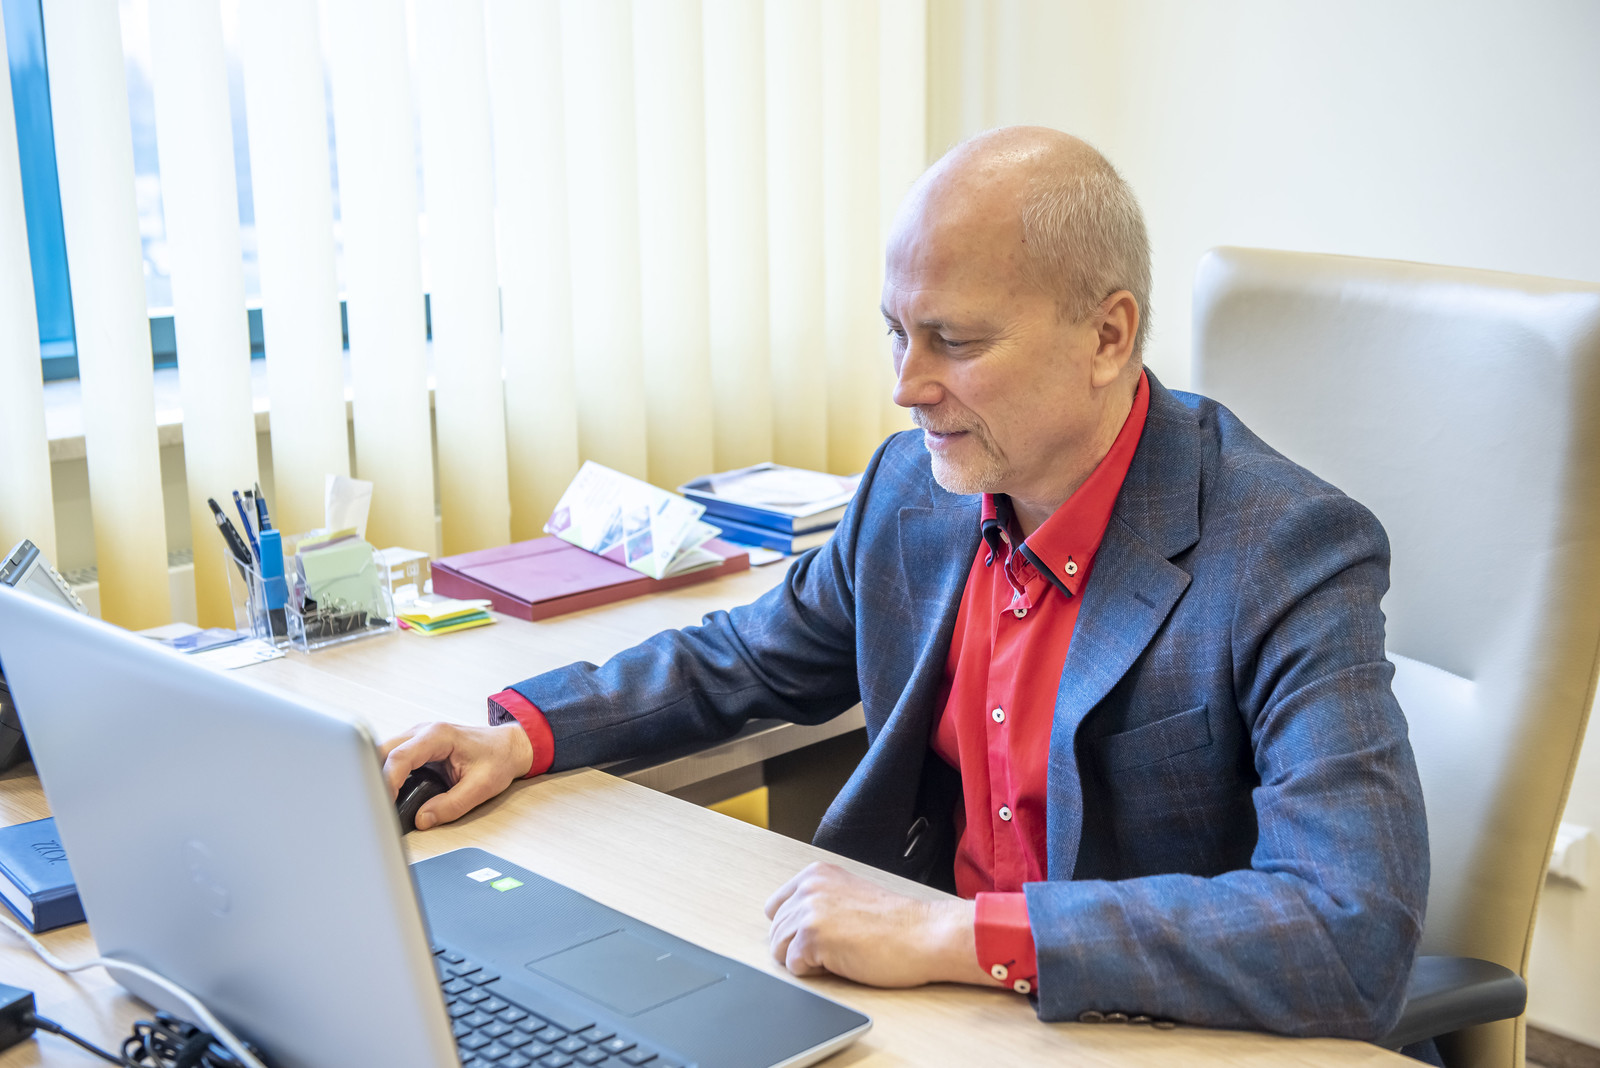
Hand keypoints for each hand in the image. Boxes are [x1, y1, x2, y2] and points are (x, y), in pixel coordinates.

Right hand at [378, 721, 534, 830]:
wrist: (507, 746)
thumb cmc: (498, 759)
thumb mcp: (481, 787)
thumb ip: (451, 805)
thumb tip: (422, 820)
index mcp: (437, 736)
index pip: (400, 756)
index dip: (386, 781)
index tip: (383, 803)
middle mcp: (422, 732)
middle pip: (381, 751)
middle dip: (373, 777)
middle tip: (376, 805)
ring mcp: (416, 737)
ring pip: (382, 753)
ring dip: (377, 775)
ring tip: (380, 802)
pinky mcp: (415, 747)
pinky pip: (391, 759)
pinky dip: (385, 775)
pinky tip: (388, 794)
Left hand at [763, 862, 985, 987]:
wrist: (924, 934)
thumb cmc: (896, 923)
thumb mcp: (849, 895)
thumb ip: (819, 901)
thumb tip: (790, 926)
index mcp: (816, 874)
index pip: (775, 907)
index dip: (793, 929)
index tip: (820, 935)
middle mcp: (808, 887)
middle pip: (776, 931)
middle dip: (799, 946)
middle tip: (836, 946)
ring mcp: (808, 910)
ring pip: (779, 949)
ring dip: (806, 959)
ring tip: (840, 952)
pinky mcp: (812, 936)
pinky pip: (793, 967)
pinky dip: (814, 972)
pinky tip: (842, 961)